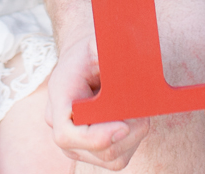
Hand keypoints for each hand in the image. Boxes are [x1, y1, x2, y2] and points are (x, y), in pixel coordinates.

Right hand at [44, 34, 151, 169]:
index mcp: (59, 97)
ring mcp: (73, 143)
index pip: (66, 133)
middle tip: (144, 112)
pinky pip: (116, 159)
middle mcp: (60, 125)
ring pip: (110, 157)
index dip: (95, 137)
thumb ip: (105, 52)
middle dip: (127, 133)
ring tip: (140, 111)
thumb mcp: (96, 45)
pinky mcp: (90, 151)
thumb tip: (121, 56)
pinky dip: (132, 142)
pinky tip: (134, 121)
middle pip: (95, 148)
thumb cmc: (90, 54)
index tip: (124, 126)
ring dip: (133, 137)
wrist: (82, 64)